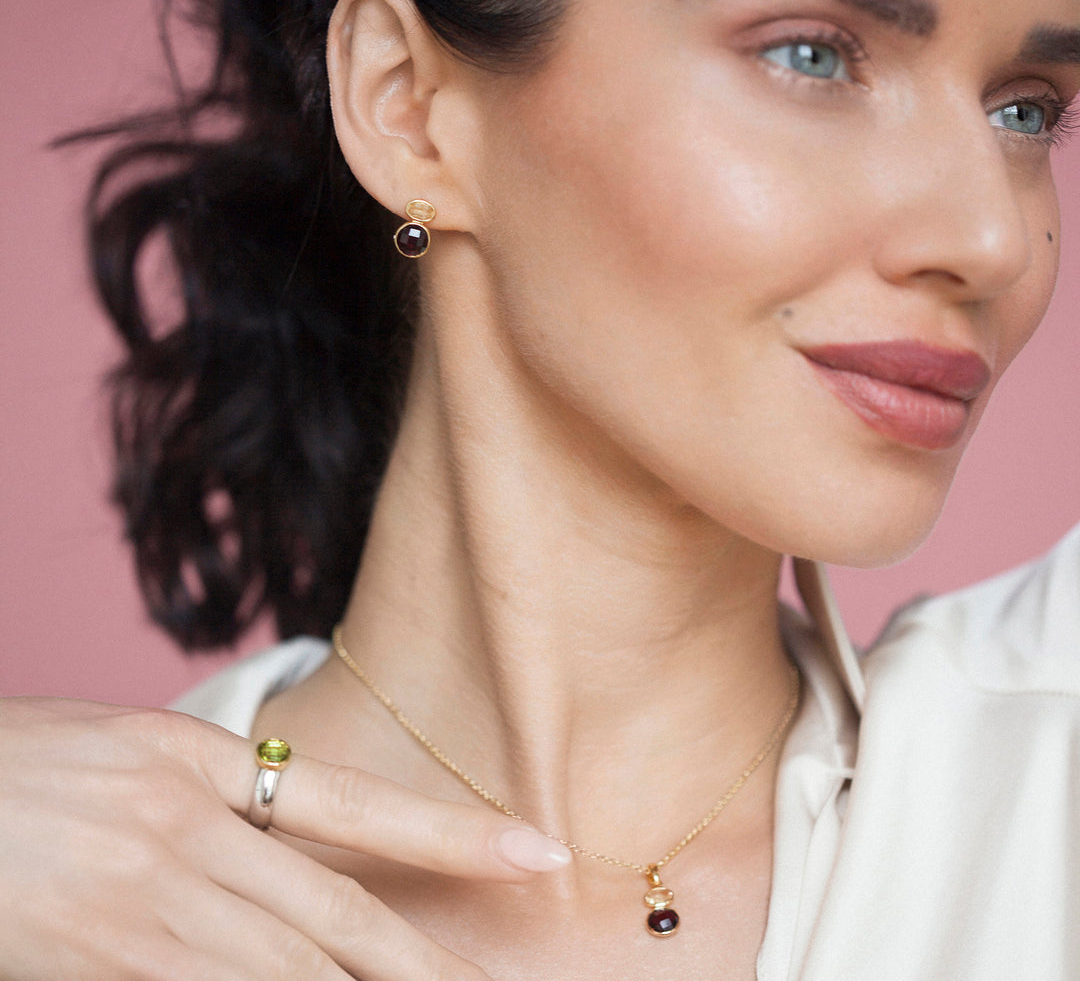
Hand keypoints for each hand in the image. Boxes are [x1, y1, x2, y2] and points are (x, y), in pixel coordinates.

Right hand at [0, 697, 568, 979]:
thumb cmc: (15, 768)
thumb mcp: (125, 754)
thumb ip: (211, 806)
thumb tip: (283, 851)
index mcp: (200, 761)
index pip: (357, 801)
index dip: (454, 831)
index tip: (535, 849)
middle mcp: (189, 828)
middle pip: (338, 913)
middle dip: (424, 963)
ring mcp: (147, 898)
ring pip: (291, 970)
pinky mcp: (104, 957)